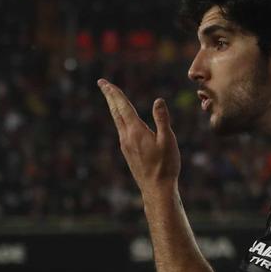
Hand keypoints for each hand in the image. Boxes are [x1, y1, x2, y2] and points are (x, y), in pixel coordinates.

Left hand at [98, 78, 180, 195]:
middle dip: (109, 96)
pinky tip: (122, 119)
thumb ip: (162, 119)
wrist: (156, 189)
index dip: (114, 93)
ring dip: (114, 106)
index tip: (105, 82)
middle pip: (115, 111)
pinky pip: (121, 129)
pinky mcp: (128, 151)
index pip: (123, 107)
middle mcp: (126, 137)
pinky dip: (119, 118)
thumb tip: (158, 100)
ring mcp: (125, 145)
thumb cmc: (165, 166)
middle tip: (102, 83)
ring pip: (117, 120)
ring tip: (111, 97)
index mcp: (136, 131)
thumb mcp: (168, 140)